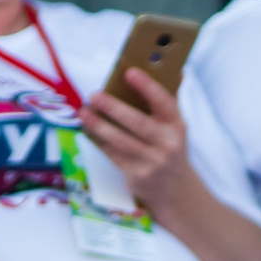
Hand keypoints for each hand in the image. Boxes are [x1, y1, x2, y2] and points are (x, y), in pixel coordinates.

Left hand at [81, 70, 196, 210]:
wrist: (176, 191)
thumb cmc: (170, 150)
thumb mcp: (175, 128)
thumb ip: (168, 102)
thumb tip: (173, 69)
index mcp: (177, 126)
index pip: (164, 102)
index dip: (147, 86)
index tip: (129, 72)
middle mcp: (167, 144)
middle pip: (137, 123)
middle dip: (113, 108)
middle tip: (94, 95)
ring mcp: (152, 163)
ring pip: (121, 141)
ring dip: (99, 126)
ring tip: (83, 112)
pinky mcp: (137, 177)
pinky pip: (113, 155)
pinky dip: (98, 141)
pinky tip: (88, 129)